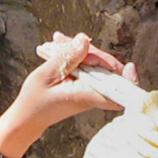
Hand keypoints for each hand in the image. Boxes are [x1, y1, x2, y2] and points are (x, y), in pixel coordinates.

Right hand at [0, 32, 137, 157]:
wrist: (27, 117)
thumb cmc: (34, 101)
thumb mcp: (45, 76)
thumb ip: (67, 58)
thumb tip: (85, 41)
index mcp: (86, 95)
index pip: (117, 92)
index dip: (128, 80)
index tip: (130, 66)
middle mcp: (91, 93)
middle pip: (107, 69)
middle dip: (92, 51)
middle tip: (68, 41)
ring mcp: (88, 89)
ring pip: (97, 65)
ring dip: (81, 51)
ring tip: (58, 41)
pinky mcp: (83, 85)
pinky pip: (88, 68)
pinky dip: (76, 57)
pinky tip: (60, 46)